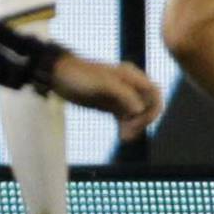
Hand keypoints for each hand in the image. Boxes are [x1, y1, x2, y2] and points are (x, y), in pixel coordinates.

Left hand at [48, 54, 162, 137]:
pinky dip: (127, 128)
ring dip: (135, 127)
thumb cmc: (80, 75)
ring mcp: (121, 96)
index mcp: (131, 76)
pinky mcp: (111, 105)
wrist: (58, 76)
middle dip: (142, 121)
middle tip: (128, 132)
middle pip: (148, 106)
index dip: (151, 110)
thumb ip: (124, 94)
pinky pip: (127, 118)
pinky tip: (121, 136)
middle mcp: (129, 85)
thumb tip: (140, 110)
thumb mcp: (102, 83)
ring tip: (124, 137)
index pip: (154, 94)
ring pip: (138, 115)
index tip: (137, 121)